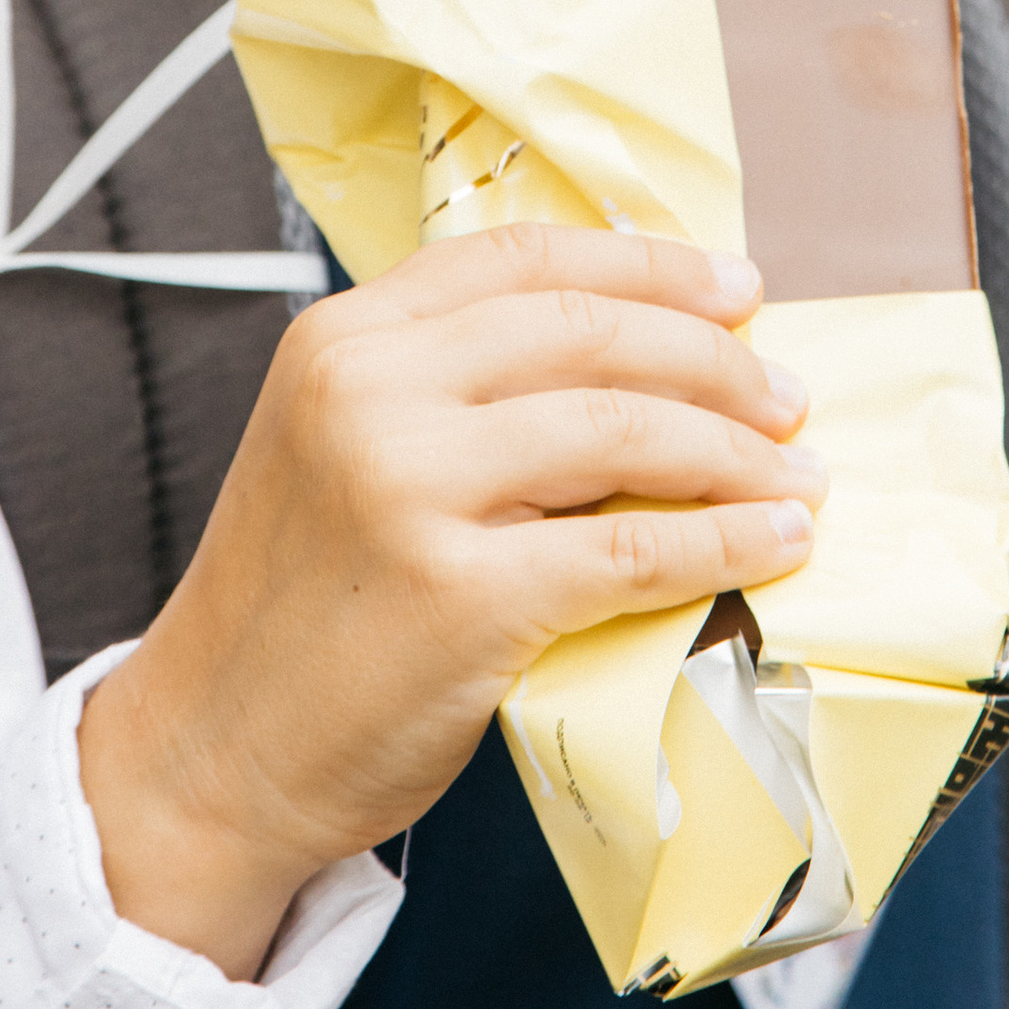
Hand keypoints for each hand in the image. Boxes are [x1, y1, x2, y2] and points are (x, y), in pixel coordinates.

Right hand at [78, 223, 820, 978]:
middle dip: (714, 356)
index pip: (525, 257)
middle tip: (785, 392)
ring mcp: (410, 490)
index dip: (648, 263)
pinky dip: (722, 540)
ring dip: (736, 449)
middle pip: (590, 331)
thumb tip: (637, 353)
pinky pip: (630, 548)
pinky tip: (773, 542)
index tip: (735, 285)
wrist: (211, 750)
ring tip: (797, 471)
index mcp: (346, 338)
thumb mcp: (339, 445)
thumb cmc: (299, 606)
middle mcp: (370, 391)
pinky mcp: (459, 597)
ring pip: (624, 428)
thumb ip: (451, 386)